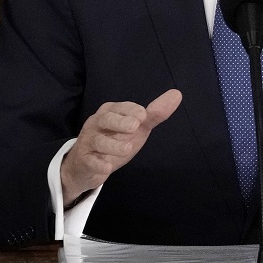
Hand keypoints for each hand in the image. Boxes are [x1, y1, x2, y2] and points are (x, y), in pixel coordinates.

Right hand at [59, 89, 182, 205]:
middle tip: (135, 126)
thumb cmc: (114, 140)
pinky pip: (89, 161)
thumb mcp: (136, 127)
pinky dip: (98, 164)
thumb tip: (177, 94)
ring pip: (98, 141)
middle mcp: (97, 123)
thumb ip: (155, 113)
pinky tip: (107, 167)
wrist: (87, 165)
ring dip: (112, 145)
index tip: (144, 115)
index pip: (119, 107)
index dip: (131, 110)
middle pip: (106, 119)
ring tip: (127, 149)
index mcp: (109, 112)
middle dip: (120, 122)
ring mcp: (89, 142)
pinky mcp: (84, 160)